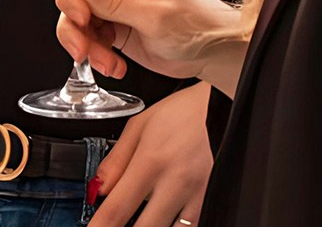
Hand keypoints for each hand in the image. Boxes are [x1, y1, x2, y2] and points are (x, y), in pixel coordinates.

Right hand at [54, 0, 246, 93]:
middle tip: (83, 49)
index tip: (81, 19)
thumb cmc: (200, 27)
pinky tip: (113, 65)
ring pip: (76, 19)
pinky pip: (89, 36)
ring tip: (107, 63)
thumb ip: (115, 2)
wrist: (216, 53)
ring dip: (85, 45)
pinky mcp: (114, 24)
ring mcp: (114, 3)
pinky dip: (95, 54)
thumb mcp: (157, 17)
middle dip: (74, 25)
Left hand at [88, 83, 211, 226]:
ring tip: (143, 216)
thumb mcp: (139, 126)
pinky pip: (193, 224)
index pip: (118, 208)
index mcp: (151, 161)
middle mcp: (176, 182)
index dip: (101, 226)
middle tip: (118, 222)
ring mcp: (199, 193)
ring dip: (153, 226)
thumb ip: (115, 161)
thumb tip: (99, 189)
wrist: (222, 106)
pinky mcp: (213, 197)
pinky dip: (177, 225)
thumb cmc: (182, 113)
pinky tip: (165, 218)